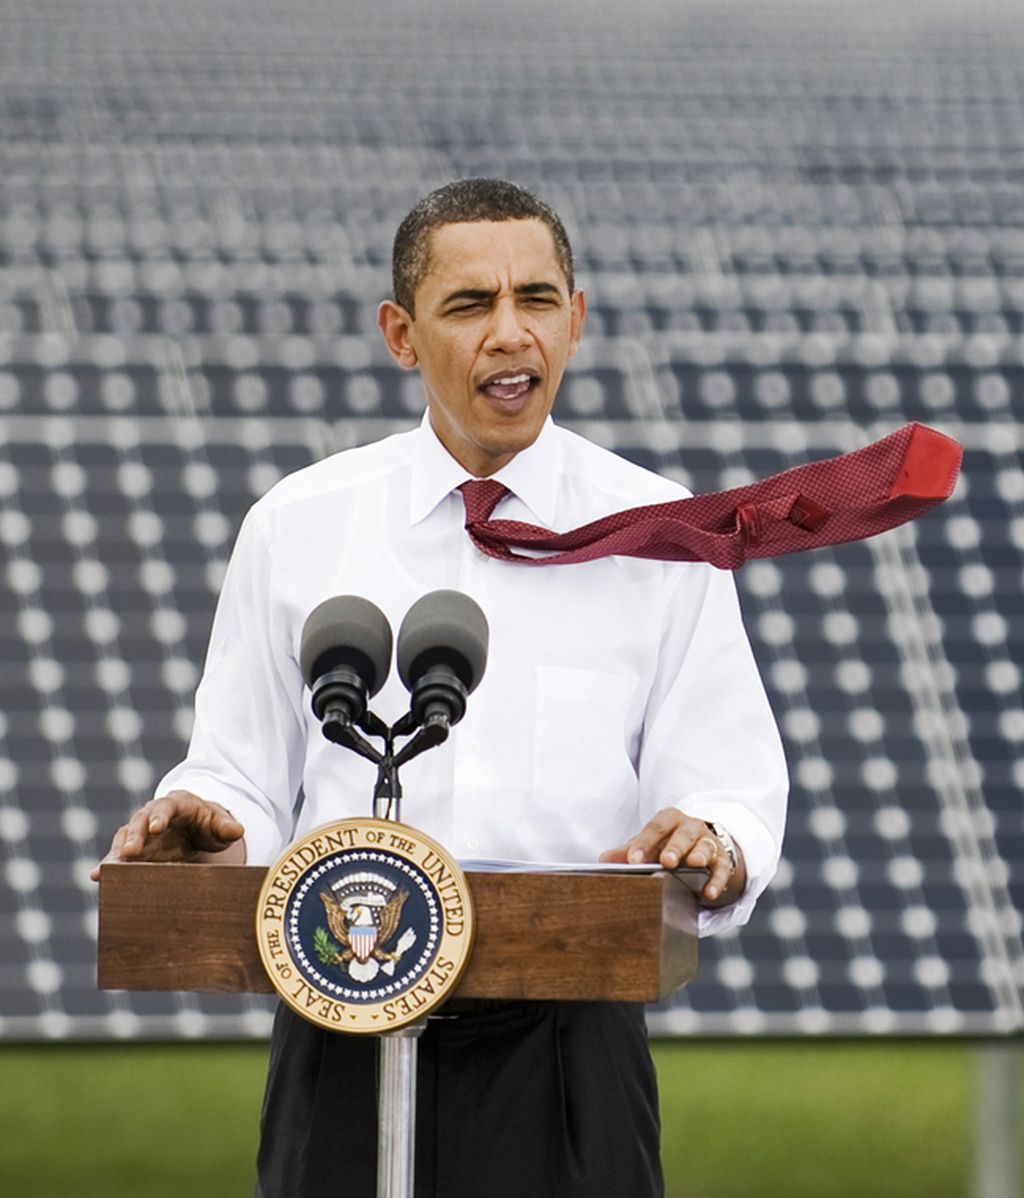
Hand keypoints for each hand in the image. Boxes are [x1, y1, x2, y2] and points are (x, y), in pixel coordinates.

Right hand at [90, 790, 245, 880]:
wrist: (196, 829)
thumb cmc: (209, 824)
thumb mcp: (221, 824)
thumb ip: (227, 827)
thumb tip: (238, 831)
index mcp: (177, 804)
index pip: (166, 807)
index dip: (160, 816)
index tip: (156, 827)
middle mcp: (153, 816)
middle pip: (140, 822)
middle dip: (134, 836)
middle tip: (128, 852)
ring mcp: (141, 833)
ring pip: (124, 839)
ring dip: (116, 854)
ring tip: (106, 870)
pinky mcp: (134, 851)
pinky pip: (119, 857)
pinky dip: (109, 866)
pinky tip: (98, 877)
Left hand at [598, 808, 745, 905]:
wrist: (700, 846)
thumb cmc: (668, 844)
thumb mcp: (650, 844)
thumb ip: (629, 851)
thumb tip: (603, 860)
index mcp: (669, 819)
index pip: (655, 827)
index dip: (644, 843)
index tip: (633, 860)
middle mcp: (690, 827)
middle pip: (683, 834)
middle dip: (675, 847)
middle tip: (666, 861)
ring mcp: (708, 842)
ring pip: (705, 846)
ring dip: (700, 855)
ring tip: (695, 864)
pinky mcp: (722, 860)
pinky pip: (722, 869)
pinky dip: (717, 880)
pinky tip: (709, 892)